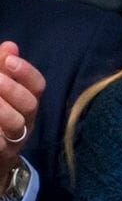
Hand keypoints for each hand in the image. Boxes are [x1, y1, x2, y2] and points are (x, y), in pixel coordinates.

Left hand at [0, 42, 43, 171]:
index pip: (37, 85)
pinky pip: (0, 145)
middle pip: (30, 104)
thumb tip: (10, 45)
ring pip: (16, 124)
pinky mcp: (2, 155)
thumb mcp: (0, 89)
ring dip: (1, 110)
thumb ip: (2, 68)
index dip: (26, 72)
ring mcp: (15, 140)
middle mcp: (26, 121)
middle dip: (12, 89)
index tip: (9, 60)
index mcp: (27, 102)